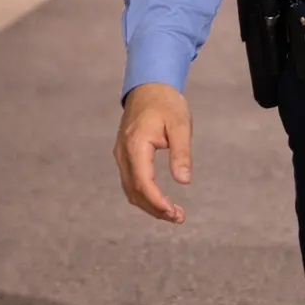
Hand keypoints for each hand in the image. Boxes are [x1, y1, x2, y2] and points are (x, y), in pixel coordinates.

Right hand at [114, 82, 191, 222]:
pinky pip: (130, 181)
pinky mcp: (124, 155)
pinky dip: (143, 195)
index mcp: (136, 145)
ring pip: (130, 189)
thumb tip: (183, 181)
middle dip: (154, 209)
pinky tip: (160, 200)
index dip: (156, 201)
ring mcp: (121, 154)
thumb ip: (181, 153)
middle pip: (134, 191)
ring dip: (149, 205)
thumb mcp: (180, 125)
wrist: (148, 87)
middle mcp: (123, 153)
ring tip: (172, 213)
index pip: (142, 182)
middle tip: (178, 217)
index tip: (173, 212)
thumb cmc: (166, 104)